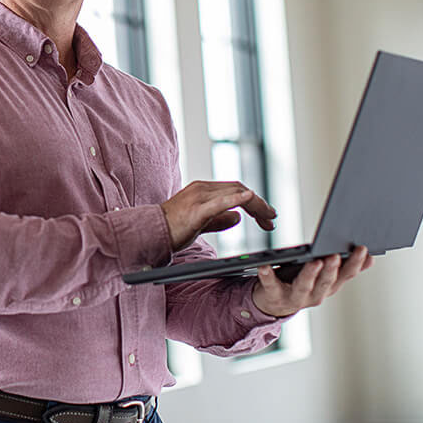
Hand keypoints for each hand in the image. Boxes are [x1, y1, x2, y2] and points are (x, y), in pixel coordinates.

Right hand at [160, 181, 275, 250]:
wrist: (149, 233)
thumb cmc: (171, 229)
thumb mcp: (200, 222)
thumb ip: (219, 218)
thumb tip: (238, 216)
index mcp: (203, 190)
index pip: (235, 189)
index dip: (254, 201)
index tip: (266, 216)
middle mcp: (203, 189)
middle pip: (239, 189)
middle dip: (260, 205)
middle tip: (272, 219)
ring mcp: (199, 197)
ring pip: (235, 193)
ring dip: (257, 205)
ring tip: (269, 217)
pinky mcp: (196, 210)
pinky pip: (220, 202)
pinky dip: (236, 198)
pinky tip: (248, 198)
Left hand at [252, 246, 373, 316]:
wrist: (273, 303)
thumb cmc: (300, 281)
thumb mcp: (324, 275)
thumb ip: (343, 266)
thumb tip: (368, 254)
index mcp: (329, 286)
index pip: (346, 275)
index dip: (355, 263)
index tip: (363, 249)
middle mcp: (316, 295)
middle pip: (327, 281)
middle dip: (333, 268)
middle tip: (336, 254)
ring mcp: (295, 298)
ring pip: (304, 286)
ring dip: (310, 274)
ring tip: (314, 261)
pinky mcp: (274, 296)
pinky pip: (271, 285)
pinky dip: (268, 275)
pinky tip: (265, 266)